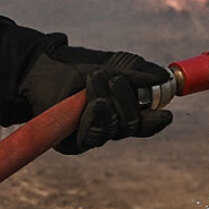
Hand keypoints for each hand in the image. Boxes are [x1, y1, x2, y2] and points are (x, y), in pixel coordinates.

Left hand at [21, 45, 173, 153]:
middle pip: (132, 125)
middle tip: (114, 78)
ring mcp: (92, 134)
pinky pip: (93, 135)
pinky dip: (97, 116)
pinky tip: (95, 103)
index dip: (155, 121)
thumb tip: (165, 78)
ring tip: (94, 79)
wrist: (42, 69)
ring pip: (114, 129)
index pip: (144, 123)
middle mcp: (109, 125)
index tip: (165, 114)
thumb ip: (137, 72)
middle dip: (127, 100)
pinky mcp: (73, 143)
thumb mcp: (112, 65)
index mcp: (120, 109)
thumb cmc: (77, 66)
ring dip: (108, 101)